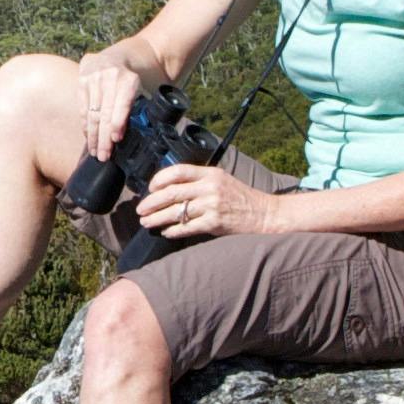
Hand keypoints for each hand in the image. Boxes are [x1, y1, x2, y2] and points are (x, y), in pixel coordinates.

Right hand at [77, 50, 150, 161]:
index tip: (115, 140)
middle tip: (103, 156)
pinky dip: (85, 123)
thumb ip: (145, 111)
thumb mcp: (150, 91)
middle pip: (103, 112)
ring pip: (91, 111)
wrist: (132, 53)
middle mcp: (110, 74)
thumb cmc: (145, 79)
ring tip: (95, 152)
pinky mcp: (83, 76)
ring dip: (92, 135)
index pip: (120, 105)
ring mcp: (94, 74)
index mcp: (130, 79)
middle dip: (103, 137)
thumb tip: (148, 138)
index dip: (117, 123)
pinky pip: (83, 105)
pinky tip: (88, 137)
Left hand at [133, 156, 263, 243]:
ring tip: (146, 222)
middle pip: (172, 193)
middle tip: (140, 210)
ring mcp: (212, 205)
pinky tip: (166, 232)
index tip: (150, 188)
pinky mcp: (214, 223)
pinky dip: (173, 231)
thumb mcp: (222, 180)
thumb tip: (170, 188)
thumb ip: (199, 181)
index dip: (160, 179)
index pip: (178, 171)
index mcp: (210, 173)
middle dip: (152, 202)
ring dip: (157, 218)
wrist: (264, 214)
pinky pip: (187, 227)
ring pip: (176, 212)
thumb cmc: (240, 198)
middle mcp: (210, 187)